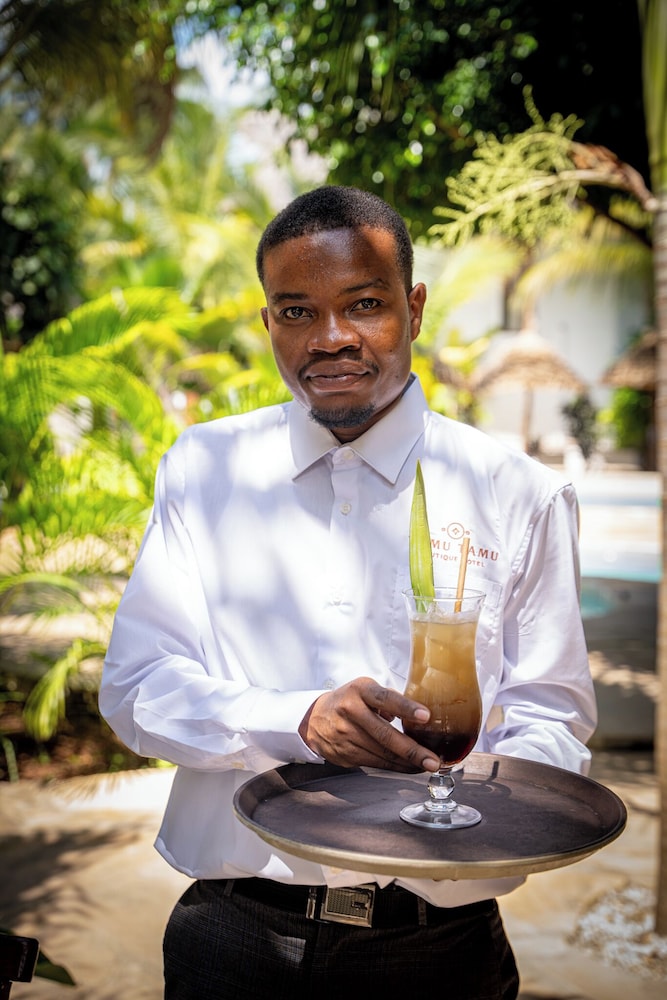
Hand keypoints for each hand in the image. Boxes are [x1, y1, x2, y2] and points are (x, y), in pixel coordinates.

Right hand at [298, 677, 440, 772]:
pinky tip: (408, 767)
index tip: (425, 716)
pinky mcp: (345, 754)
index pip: (385, 698)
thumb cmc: (348, 701)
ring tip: (427, 766)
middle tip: (433, 760)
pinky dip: (394, 767)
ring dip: (407, 763)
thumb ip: (388, 700)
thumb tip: (413, 717)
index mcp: (360, 691)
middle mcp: (351, 712)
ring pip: (382, 754)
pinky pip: (375, 763)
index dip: (406, 708)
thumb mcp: (365, 689)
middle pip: (385, 734)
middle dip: (412, 750)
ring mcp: (346, 735)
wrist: (314, 718)